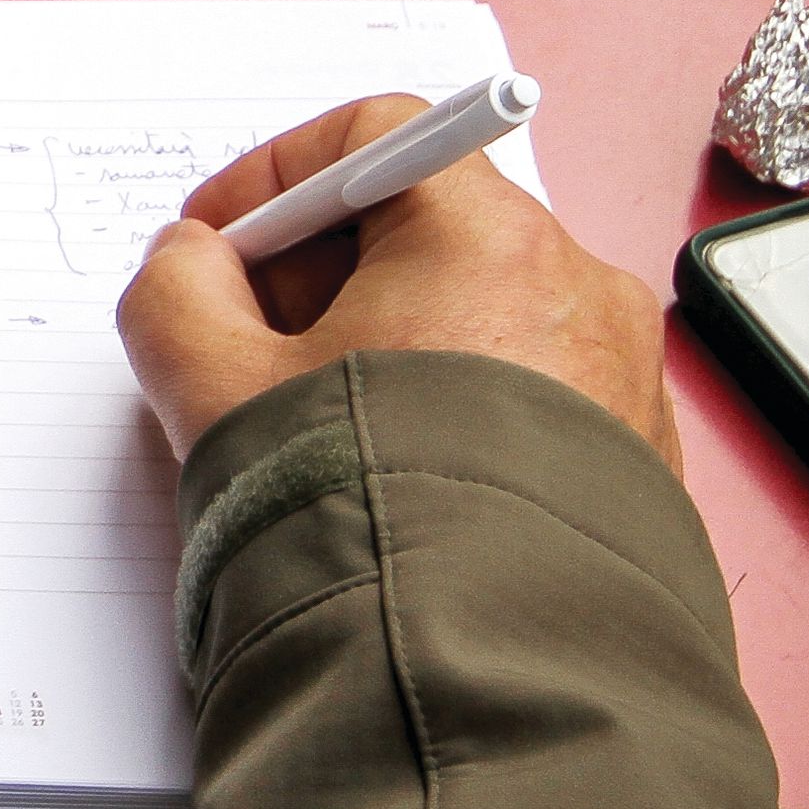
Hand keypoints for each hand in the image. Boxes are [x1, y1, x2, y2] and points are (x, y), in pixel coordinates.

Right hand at [116, 95, 681, 472]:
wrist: (483, 673)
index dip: (272, 177)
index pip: (374, 135)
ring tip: (316, 435)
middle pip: (424, 225)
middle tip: (247, 350)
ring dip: (382, 349)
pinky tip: (393, 481)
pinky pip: (524, 393)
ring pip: (473, 316)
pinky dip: (451, 411)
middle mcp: (576, 285)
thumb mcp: (215, 390)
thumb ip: (175, 296)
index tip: (218, 246)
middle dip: (319, 276)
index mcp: (486, 237)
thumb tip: (189, 263)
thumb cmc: (363, 516)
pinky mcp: (633, 453)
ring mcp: (619, 371)